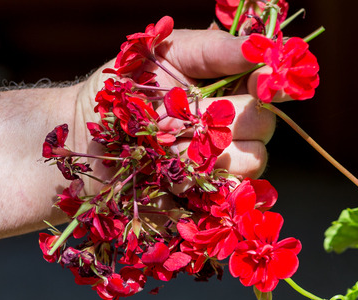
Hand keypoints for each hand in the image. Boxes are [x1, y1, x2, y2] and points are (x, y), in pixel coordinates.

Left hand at [74, 28, 275, 180]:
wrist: (84, 138)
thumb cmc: (122, 88)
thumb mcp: (164, 53)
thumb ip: (214, 48)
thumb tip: (259, 47)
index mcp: (231, 85)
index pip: (270, 84)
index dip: (273, 83)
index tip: (265, 82)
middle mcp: (235, 124)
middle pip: (264, 124)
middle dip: (226, 118)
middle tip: (184, 114)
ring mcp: (225, 163)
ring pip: (252, 159)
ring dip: (208, 151)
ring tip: (168, 142)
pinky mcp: (210, 195)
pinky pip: (227, 191)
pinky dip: (199, 180)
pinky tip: (171, 171)